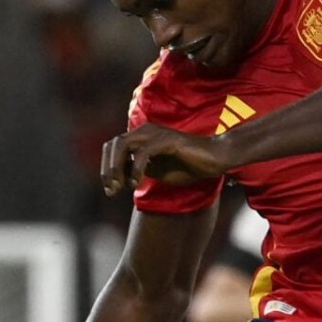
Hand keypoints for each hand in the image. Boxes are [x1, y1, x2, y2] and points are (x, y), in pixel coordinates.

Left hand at [100, 123, 231, 196]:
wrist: (215, 160)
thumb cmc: (189, 166)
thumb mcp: (157, 171)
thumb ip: (137, 170)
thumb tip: (119, 176)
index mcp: (142, 137)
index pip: (113, 147)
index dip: (107, 168)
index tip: (111, 190)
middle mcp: (145, 131)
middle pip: (113, 145)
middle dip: (107, 169)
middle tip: (111, 190)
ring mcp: (155, 134)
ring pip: (123, 145)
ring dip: (116, 168)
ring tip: (120, 186)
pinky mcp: (166, 140)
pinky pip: (143, 152)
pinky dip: (136, 169)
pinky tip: (137, 183)